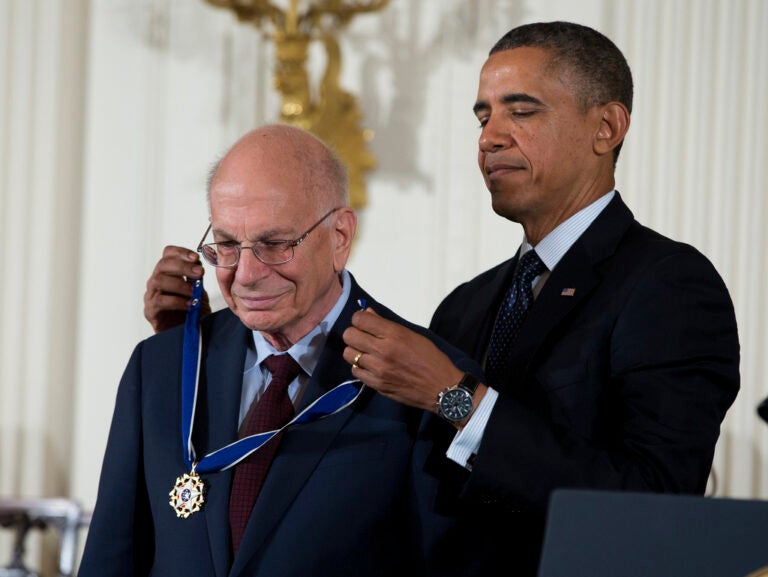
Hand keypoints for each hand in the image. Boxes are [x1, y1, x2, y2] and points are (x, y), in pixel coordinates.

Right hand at [144, 246, 210, 332]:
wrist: (188, 334)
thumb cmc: (192, 311)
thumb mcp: (198, 290)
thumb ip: (196, 277)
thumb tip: (199, 264)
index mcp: (169, 273)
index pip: (168, 254)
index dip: (180, 252)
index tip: (195, 257)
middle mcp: (157, 281)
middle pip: (162, 265)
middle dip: (182, 266)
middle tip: (199, 273)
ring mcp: (151, 296)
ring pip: (158, 280)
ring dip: (179, 284)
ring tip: (194, 292)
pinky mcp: (150, 311)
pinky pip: (159, 301)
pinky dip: (176, 301)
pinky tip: (189, 304)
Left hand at [342, 308, 464, 412]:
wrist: (441, 388)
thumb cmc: (431, 358)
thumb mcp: (413, 335)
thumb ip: (387, 325)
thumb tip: (367, 313)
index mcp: (394, 334)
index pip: (360, 320)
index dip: (359, 319)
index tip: (364, 323)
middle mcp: (383, 350)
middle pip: (349, 335)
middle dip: (354, 333)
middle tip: (363, 337)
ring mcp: (378, 369)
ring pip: (348, 354)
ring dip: (355, 351)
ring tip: (367, 353)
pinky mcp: (376, 385)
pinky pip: (355, 371)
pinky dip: (360, 367)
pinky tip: (371, 366)